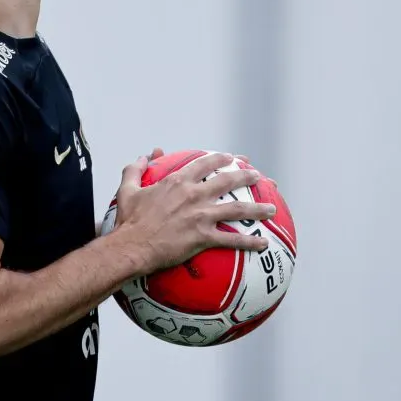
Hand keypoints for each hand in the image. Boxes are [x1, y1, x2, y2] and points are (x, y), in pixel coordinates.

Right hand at [112, 150, 275, 274]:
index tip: (232, 157)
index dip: (220, 158)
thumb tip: (144, 155)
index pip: (204, 163)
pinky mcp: (203, 237)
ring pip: (236, 209)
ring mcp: (201, 216)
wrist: (132, 245)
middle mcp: (193, 195)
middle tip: (257, 176)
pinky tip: (263, 244)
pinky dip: (249, 242)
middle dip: (245, 176)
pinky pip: (231, 240)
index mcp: (178, 181)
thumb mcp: (128, 189)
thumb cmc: (128, 220)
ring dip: (256, 208)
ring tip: (271, 207)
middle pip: (227, 181)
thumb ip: (136, 169)